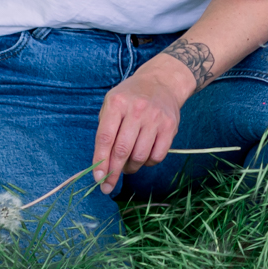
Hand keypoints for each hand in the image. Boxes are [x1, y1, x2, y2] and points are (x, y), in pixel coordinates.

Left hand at [92, 52, 194, 192]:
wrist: (162, 82)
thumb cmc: (130, 98)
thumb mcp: (111, 104)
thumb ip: (105, 131)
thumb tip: (101, 166)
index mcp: (117, 103)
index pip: (105, 138)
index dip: (100, 161)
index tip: (97, 178)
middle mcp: (137, 110)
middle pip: (122, 150)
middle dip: (113, 173)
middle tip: (107, 186)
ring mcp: (155, 118)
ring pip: (140, 156)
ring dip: (130, 168)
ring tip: (126, 166)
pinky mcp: (170, 126)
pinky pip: (157, 156)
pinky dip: (147, 163)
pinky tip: (143, 157)